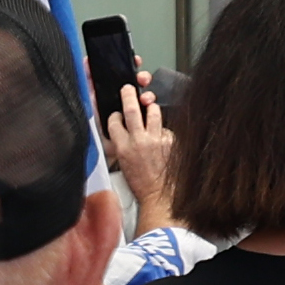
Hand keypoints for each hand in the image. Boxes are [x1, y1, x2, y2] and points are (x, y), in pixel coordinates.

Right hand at [103, 78, 179, 228]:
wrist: (159, 195)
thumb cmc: (140, 183)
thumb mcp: (121, 164)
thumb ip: (118, 146)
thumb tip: (117, 132)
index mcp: (122, 147)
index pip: (113, 121)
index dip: (114, 115)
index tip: (117, 115)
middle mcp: (138, 140)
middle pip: (131, 108)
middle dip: (128, 94)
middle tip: (128, 89)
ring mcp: (156, 139)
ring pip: (153, 111)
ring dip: (151, 107)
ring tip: (150, 108)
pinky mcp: (171, 141)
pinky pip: (166, 128)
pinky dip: (164, 130)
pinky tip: (163, 139)